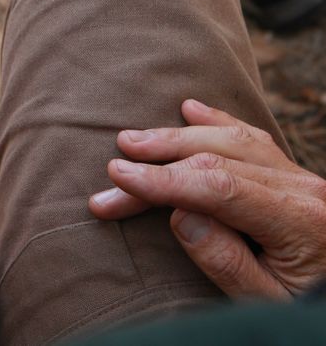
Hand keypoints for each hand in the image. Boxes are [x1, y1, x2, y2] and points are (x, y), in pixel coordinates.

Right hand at [90, 99, 325, 297]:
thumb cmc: (306, 307)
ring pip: (231, 141)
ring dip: (176, 138)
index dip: (164, 180)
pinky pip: (253, 138)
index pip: (219, 188)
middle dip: (156, 165)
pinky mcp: (294, 176)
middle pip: (216, 160)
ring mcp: (302, 178)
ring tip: (132, 140)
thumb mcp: (267, 303)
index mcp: (299, 222)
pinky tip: (190, 110)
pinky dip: (217, 122)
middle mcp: (304, 189)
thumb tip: (179, 214)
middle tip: (111, 173)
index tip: (119, 177)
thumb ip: (226, 261)